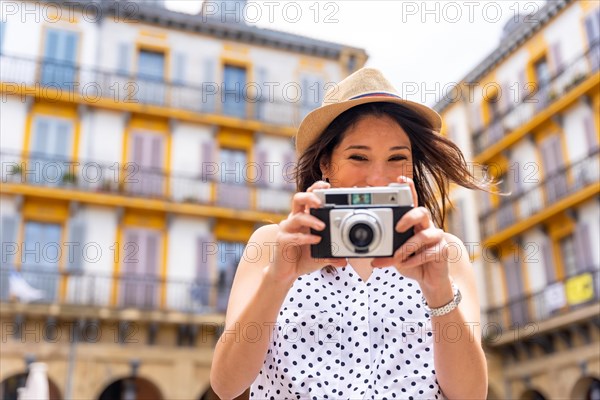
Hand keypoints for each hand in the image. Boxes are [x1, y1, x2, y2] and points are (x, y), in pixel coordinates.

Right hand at [267, 181, 345, 285]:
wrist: (286, 273)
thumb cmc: (303, 258)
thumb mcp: (322, 255)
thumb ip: (332, 255)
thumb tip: (345, 259)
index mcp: (304, 217)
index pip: (308, 196)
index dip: (316, 188)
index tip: (328, 186)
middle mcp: (294, 220)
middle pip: (298, 198)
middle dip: (310, 197)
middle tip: (321, 202)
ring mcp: (287, 229)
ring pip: (296, 216)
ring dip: (310, 220)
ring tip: (322, 226)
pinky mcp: (282, 241)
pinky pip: (293, 236)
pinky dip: (305, 238)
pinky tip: (315, 240)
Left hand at [371, 176, 451, 292]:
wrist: (430, 280)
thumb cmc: (412, 262)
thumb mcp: (396, 256)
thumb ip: (386, 253)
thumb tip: (372, 258)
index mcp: (414, 223)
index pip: (413, 201)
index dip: (409, 189)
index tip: (401, 179)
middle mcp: (427, 226)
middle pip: (422, 211)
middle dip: (409, 217)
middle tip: (397, 228)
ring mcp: (437, 237)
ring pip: (425, 235)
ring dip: (407, 247)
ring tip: (397, 257)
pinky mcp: (443, 250)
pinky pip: (429, 252)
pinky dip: (414, 260)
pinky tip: (406, 264)